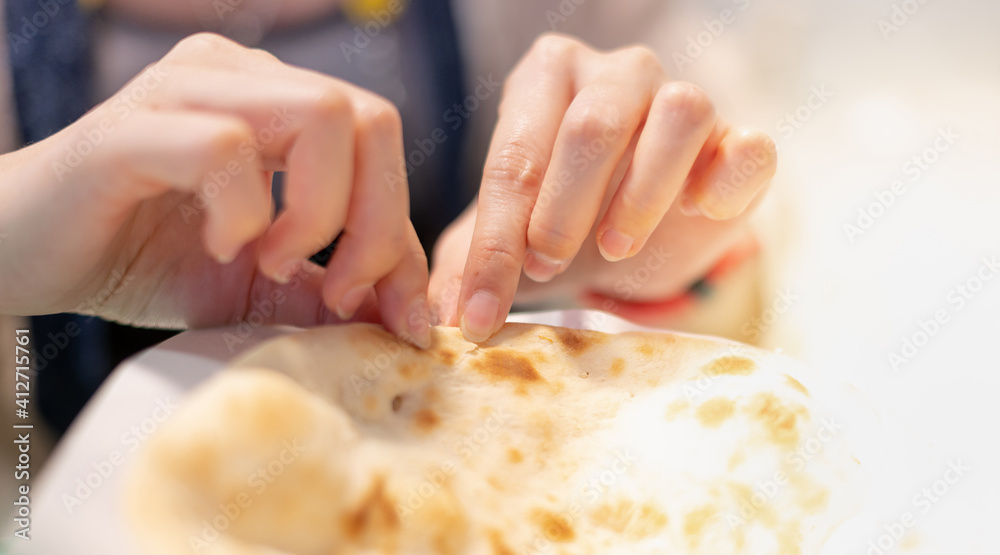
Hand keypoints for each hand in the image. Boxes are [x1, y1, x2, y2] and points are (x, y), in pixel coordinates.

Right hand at [0, 33, 430, 346]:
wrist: (30, 260)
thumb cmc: (144, 260)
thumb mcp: (259, 285)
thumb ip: (332, 290)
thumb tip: (412, 320)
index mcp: (277, 100)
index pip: (381, 138)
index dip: (402, 230)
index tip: (392, 312)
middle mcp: (240, 76)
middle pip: (370, 118)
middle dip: (378, 223)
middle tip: (335, 289)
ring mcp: (187, 90)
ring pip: (320, 116)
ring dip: (317, 213)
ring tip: (268, 262)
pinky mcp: (132, 128)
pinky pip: (228, 147)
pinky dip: (242, 212)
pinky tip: (216, 245)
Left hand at [430, 34, 775, 339]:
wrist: (644, 227)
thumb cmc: (565, 220)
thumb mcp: (510, 237)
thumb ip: (470, 261)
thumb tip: (439, 312)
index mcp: (546, 78)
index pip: (514, 159)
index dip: (495, 244)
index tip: (479, 312)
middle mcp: (616, 72)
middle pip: (591, 127)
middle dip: (561, 210)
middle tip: (546, 265)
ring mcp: (684, 95)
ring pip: (676, 114)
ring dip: (642, 193)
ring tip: (615, 247)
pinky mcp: (741, 137)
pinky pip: (747, 146)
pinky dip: (723, 184)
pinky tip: (697, 214)